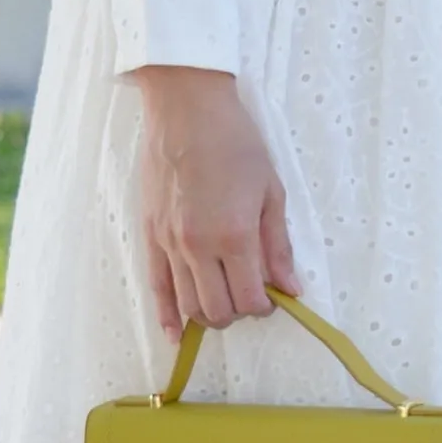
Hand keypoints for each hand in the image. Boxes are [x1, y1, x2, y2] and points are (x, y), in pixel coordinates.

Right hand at [132, 66, 295, 337]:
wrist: (186, 109)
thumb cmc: (235, 142)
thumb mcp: (270, 191)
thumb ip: (277, 245)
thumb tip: (290, 287)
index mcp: (233, 236)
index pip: (249, 299)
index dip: (265, 306)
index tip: (273, 295)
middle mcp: (197, 247)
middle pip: (217, 310)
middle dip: (239, 312)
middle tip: (250, 295)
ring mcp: (169, 244)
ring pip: (188, 305)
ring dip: (209, 313)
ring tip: (224, 300)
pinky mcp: (150, 235)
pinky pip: (156, 288)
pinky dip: (167, 316)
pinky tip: (176, 333)